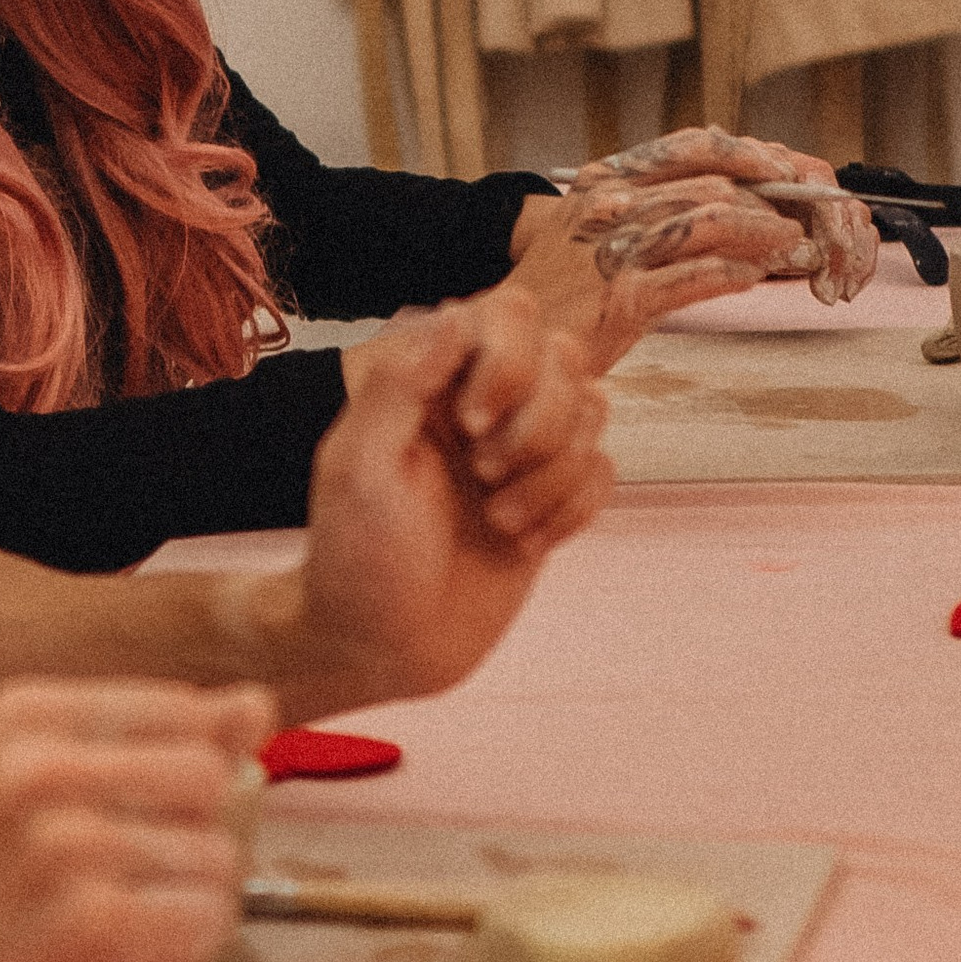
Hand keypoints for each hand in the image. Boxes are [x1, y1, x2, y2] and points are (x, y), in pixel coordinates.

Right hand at [0, 677, 274, 961]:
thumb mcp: (46, 795)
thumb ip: (159, 744)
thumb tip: (255, 702)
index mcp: (22, 716)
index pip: (185, 714)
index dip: (174, 786)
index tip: (109, 825)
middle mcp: (38, 767)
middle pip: (209, 779)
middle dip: (186, 842)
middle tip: (110, 885)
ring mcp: (63, 846)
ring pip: (215, 860)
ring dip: (179, 909)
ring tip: (99, 930)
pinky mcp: (92, 926)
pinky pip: (205, 922)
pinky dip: (176, 953)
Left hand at [290, 288, 609, 710]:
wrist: (383, 648)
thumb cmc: (356, 558)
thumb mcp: (358, 467)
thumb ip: (400, 382)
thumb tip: (454, 313)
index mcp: (429, 378)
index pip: (507, 314)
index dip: (507, 362)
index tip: (468, 425)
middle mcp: (482, 401)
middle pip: (566, 357)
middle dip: (538, 424)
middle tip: (482, 476)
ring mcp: (522, 450)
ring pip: (594, 411)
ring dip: (553, 475)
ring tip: (498, 520)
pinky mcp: (551, 498)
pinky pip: (604, 470)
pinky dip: (572, 510)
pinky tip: (523, 544)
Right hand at [506, 123, 877, 365]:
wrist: (510, 339)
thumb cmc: (556, 290)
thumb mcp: (588, 228)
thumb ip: (641, 207)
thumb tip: (711, 195)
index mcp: (604, 183)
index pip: (685, 147)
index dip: (741, 153)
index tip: (778, 166)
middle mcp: (609, 208)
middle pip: (708, 187)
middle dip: (766, 200)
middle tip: (800, 213)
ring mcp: (615, 252)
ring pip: (708, 225)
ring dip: (761, 234)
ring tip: (791, 245)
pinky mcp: (624, 300)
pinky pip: (695, 276)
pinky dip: (733, 273)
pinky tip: (754, 276)